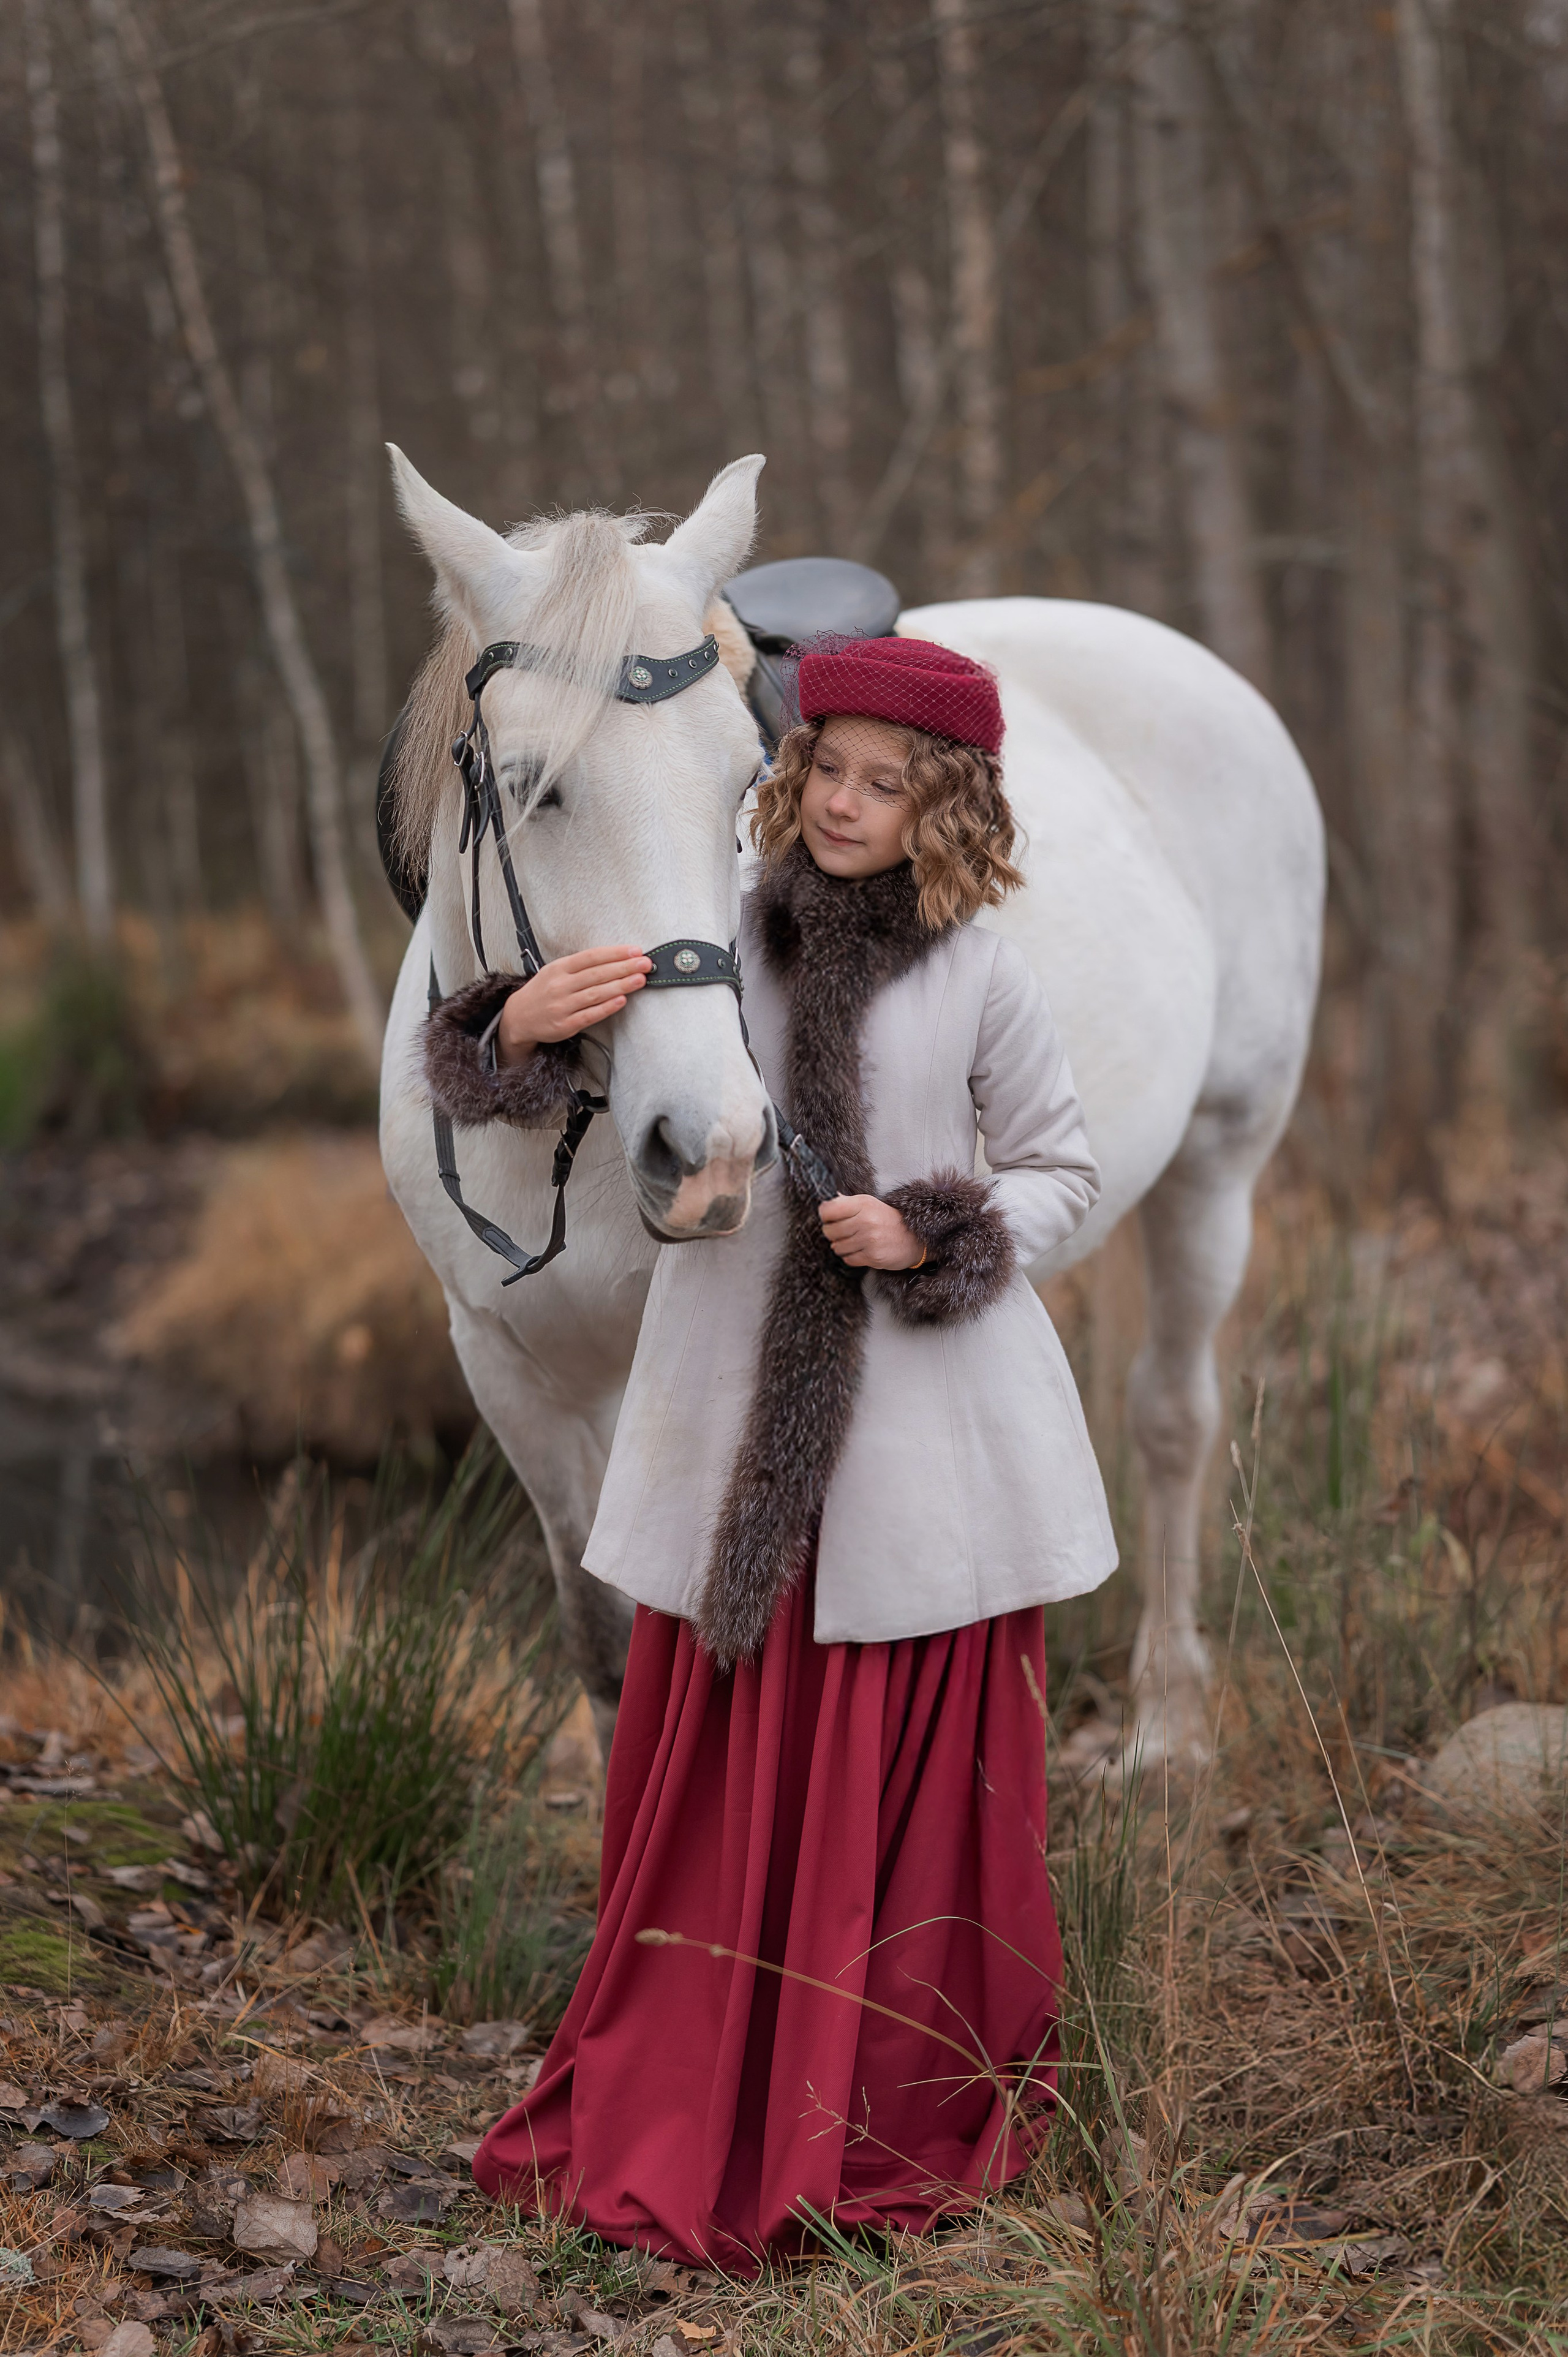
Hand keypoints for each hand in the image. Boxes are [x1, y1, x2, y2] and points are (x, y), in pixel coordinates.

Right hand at [496, 946, 650, 1064]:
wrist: (518, 1017)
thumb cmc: (544, 991)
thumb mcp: (555, 971)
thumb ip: (581, 966)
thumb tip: (615, 959)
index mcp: (559, 968)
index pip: (591, 957)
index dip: (615, 953)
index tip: (635, 951)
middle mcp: (560, 985)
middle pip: (597, 974)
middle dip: (624, 968)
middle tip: (645, 964)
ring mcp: (562, 1006)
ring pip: (596, 994)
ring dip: (621, 986)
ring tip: (640, 980)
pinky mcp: (565, 1025)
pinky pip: (590, 1015)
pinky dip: (607, 1007)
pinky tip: (622, 1000)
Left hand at [818, 1194, 924, 1269]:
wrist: (915, 1239)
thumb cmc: (889, 1220)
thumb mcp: (871, 1204)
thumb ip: (848, 1203)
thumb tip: (827, 1204)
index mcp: (863, 1204)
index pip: (828, 1211)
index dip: (824, 1216)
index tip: (829, 1219)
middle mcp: (865, 1221)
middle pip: (829, 1231)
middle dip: (832, 1233)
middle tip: (841, 1233)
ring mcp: (869, 1240)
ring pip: (837, 1247)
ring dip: (841, 1247)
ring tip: (852, 1242)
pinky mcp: (873, 1257)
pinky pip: (848, 1259)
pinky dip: (850, 1257)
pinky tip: (860, 1251)